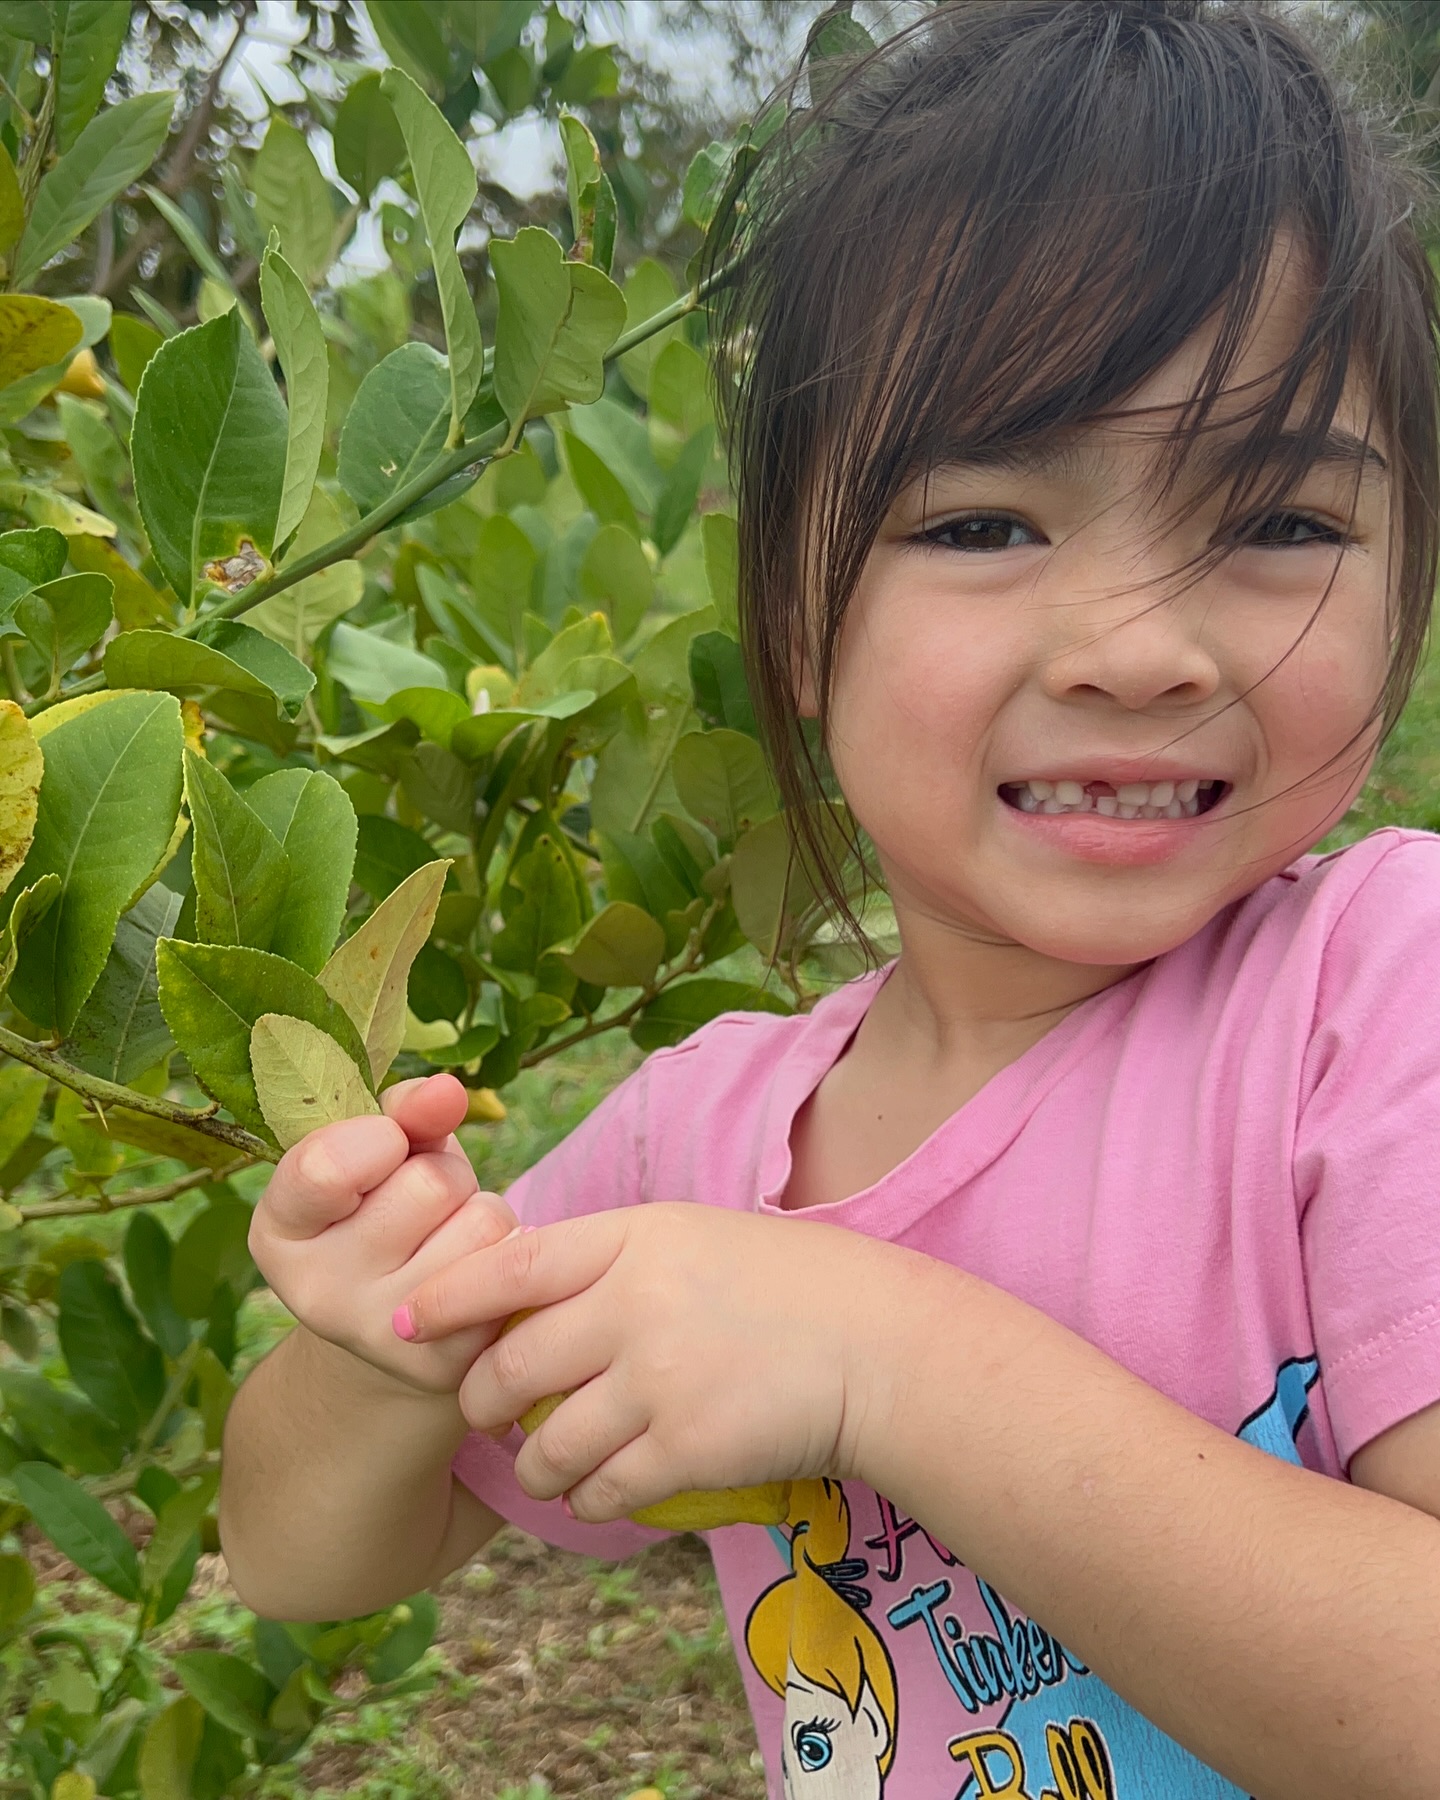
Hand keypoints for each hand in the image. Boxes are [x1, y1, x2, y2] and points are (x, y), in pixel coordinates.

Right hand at [249, 1073, 517, 1395]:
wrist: (406, 1325)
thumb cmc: (388, 1210)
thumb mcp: (379, 1152)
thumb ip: (403, 1111)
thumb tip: (446, 1091)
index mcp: (279, 1230)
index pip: (325, 1168)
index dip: (378, 1137)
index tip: (386, 1141)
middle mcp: (316, 1293)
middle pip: (427, 1184)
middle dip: (445, 1173)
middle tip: (425, 1203)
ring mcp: (380, 1335)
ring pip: (481, 1222)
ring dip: (482, 1213)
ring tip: (450, 1237)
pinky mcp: (446, 1362)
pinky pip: (511, 1270)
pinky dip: (508, 1255)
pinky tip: (475, 1276)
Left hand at [393, 1203, 923, 1519]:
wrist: (874, 1344)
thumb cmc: (779, 1284)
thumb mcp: (686, 1237)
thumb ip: (604, 1260)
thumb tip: (514, 1295)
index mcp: (633, 1240)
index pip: (510, 1265)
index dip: (447, 1297)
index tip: (406, 1322)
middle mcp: (636, 1306)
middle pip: (509, 1365)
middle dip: (481, 1400)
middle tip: (487, 1410)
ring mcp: (660, 1381)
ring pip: (545, 1442)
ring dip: (532, 1462)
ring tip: (544, 1460)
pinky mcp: (686, 1450)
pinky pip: (598, 1490)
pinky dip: (584, 1497)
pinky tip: (596, 1488)